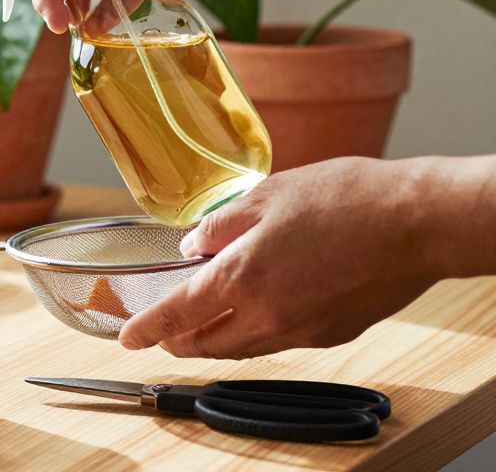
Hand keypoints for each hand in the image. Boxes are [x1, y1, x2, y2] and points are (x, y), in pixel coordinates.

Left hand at [118, 157, 448, 358]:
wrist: (416, 222)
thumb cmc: (346, 199)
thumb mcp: (265, 196)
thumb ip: (220, 226)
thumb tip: (191, 246)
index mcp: (242, 279)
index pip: (179, 315)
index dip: (147, 329)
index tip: (128, 337)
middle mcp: (268, 315)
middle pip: (207, 344)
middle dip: (178, 341)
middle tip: (163, 331)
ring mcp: (303, 330)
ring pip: (243, 348)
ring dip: (216, 341)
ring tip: (203, 325)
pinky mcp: (332, 333)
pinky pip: (279, 341)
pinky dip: (255, 333)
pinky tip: (256, 312)